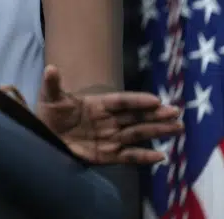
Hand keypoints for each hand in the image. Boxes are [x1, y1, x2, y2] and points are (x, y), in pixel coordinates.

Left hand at [35, 65, 183, 165]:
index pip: (121, 102)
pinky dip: (144, 156)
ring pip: (138, 133)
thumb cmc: (50, 113)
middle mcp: (109, 120)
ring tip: (177, 128)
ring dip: (157, 131)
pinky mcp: (108, 154)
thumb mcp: (50, 97)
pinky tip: (161, 156)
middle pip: (136, 117)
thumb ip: (52, 84)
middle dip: (156, 115)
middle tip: (176, 113)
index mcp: (98, 104)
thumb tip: (50, 68)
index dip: (137, 100)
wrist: (45, 136)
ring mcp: (110, 137)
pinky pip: (129, 156)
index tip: (155, 100)